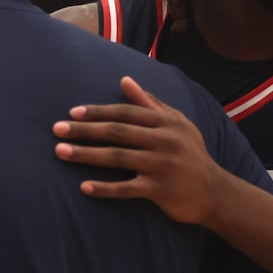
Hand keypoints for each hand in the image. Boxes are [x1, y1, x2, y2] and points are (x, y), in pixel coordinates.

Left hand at [52, 76, 224, 225]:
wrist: (215, 192)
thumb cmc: (191, 154)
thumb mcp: (177, 124)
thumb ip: (150, 103)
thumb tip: (125, 80)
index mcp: (165, 122)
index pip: (125, 112)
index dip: (98, 111)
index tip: (72, 112)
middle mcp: (164, 141)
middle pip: (117, 132)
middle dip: (84, 130)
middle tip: (57, 130)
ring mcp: (162, 166)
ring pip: (117, 157)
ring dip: (86, 155)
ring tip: (61, 153)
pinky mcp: (160, 190)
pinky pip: (127, 188)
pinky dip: (104, 188)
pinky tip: (84, 187)